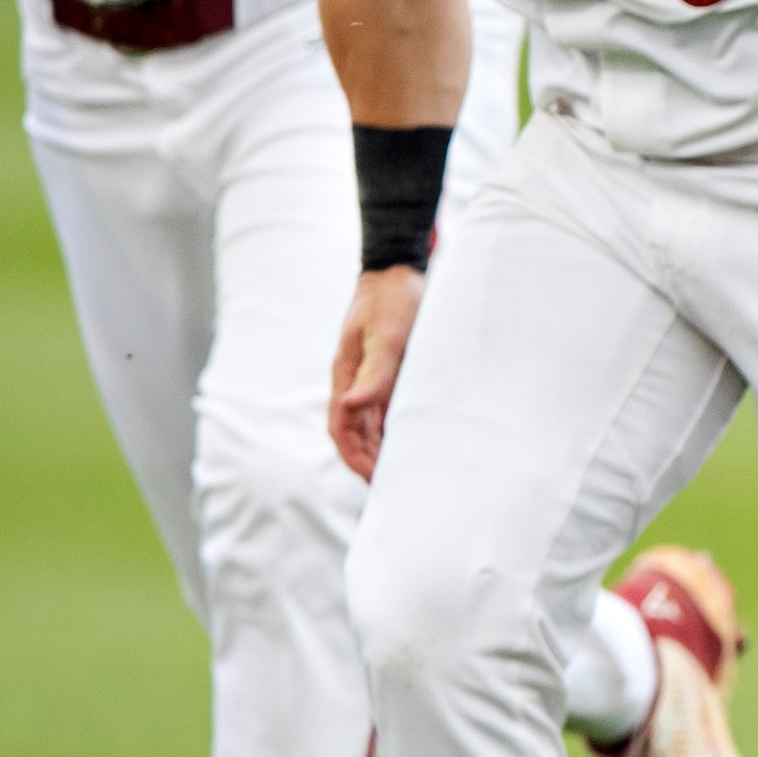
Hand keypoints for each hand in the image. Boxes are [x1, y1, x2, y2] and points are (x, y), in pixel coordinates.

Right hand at [330, 268, 423, 480]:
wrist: (398, 268)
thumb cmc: (393, 299)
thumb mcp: (387, 335)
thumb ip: (374, 371)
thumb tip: (351, 405)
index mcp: (346, 375)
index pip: (342, 428)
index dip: (354, 456)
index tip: (372, 480)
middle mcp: (355, 380)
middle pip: (356, 432)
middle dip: (369, 461)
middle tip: (394, 488)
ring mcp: (372, 376)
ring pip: (372, 423)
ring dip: (383, 448)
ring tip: (406, 473)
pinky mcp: (390, 370)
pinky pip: (388, 408)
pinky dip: (396, 428)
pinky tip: (415, 440)